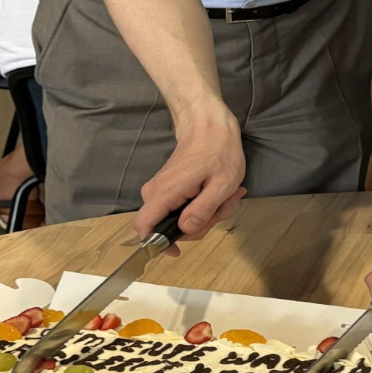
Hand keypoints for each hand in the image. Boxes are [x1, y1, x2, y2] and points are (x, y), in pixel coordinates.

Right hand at [131, 114, 246, 250]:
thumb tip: (186, 230)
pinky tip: (221, 194)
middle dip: (199, 225)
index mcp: (166, 193)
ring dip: (206, 214)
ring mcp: (162, 190)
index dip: (157, 243)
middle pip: (167, 227)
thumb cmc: (218, 149)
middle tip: (224, 208)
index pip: (143, 226)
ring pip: (178, 218)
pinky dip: (204, 205)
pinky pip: (182, 207)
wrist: (208, 123)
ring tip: (228, 196)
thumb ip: (203, 210)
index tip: (177, 249)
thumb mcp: (221, 184)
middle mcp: (156, 192)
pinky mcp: (170, 188)